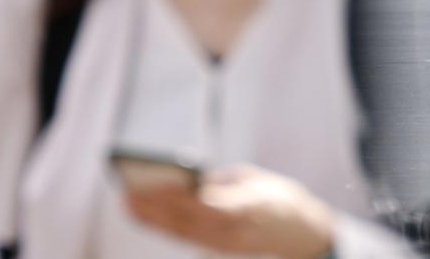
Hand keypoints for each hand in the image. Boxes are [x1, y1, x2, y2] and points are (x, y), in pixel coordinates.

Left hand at [124, 166, 334, 258]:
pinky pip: (187, 237)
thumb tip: (186, 181)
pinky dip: (164, 226)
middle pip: (189, 222)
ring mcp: (226, 244)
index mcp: (251, 207)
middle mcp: (236, 231)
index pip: (208, 205)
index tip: (155, 183)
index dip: (180, 196)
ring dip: (154, 219)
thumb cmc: (277, 196)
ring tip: (129, 203)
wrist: (300, 232)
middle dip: (157, 208)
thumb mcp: (253, 180)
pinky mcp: (219, 248)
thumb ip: (220, 184)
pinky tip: (146, 215)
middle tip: (129, 192)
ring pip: (183, 233)